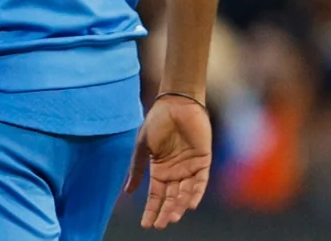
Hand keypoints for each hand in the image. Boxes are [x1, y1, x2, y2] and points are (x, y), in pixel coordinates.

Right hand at [124, 94, 212, 229]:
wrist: (176, 104)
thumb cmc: (157, 122)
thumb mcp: (142, 147)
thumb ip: (136, 169)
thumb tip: (128, 193)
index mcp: (160, 170)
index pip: (155, 196)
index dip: (151, 210)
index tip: (145, 225)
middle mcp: (175, 173)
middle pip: (170, 198)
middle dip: (165, 212)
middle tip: (159, 225)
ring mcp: (189, 168)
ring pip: (185, 193)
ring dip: (179, 206)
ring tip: (172, 217)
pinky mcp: (203, 162)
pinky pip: (200, 182)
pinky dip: (195, 193)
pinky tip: (190, 204)